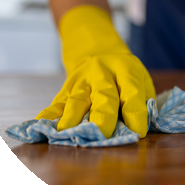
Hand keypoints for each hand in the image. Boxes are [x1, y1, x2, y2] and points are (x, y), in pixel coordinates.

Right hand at [36, 6, 155, 137]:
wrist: (98, 50)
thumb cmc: (124, 73)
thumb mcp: (140, 78)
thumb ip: (144, 101)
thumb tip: (141, 128)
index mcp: (126, 70)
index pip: (132, 92)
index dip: (136, 113)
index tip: (138, 132)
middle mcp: (103, 73)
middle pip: (104, 95)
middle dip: (103, 116)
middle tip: (102, 134)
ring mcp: (83, 79)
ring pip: (77, 99)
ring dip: (72, 116)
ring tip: (66, 132)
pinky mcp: (67, 87)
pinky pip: (58, 102)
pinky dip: (49, 114)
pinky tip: (40, 125)